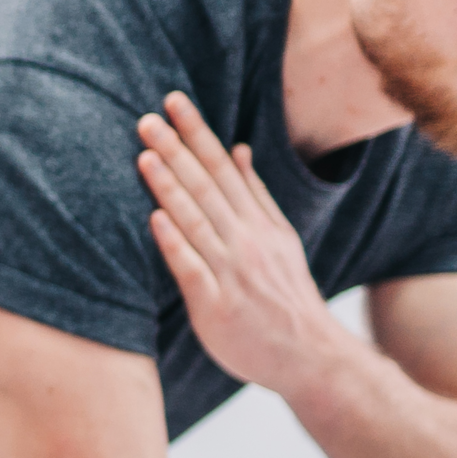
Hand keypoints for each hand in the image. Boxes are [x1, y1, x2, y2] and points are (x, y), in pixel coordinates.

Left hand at [135, 91, 356, 399]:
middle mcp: (246, 242)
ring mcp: (232, 273)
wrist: (311, 356)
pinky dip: (175, 243)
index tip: (173, 102)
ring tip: (145, 155)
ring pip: (197, 222)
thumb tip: (238, 149)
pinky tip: (155, 218)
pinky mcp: (216, 306)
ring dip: (171, 187)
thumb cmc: (286, 297)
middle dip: (177, 150)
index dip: (197, 133)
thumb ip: (256, 195)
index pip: (222, 168)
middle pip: (206, 188)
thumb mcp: (280, 239)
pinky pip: (192, 269)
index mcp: (259, 223)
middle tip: (147, 118)